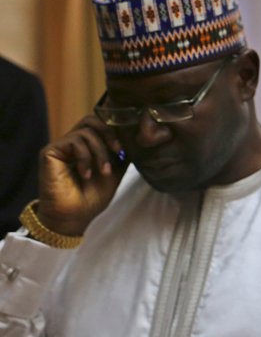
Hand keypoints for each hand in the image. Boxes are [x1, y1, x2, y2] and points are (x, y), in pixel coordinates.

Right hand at [35, 115, 128, 236]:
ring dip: (100, 151)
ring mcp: (61, 147)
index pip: (101, 124)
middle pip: (92, 119)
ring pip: (87, 131)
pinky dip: (86, 157)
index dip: (116, 130)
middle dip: (110, 133)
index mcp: (87, 146)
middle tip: (119, 151)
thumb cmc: (92, 197)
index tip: (128, 146)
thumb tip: (135, 136)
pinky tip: (86, 174)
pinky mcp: (50, 152)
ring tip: (104, 171)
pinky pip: (74, 141)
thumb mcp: (115, 171)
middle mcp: (72, 143)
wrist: (74, 216)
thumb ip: (121, 153)